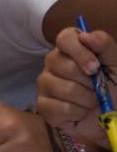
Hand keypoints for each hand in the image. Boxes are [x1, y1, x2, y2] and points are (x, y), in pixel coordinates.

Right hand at [37, 26, 116, 149]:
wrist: (113, 115)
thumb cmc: (114, 87)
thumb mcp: (116, 64)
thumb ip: (105, 46)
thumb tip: (86, 35)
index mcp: (71, 50)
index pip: (65, 38)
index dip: (80, 52)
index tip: (95, 67)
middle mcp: (53, 64)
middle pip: (63, 65)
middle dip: (88, 81)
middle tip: (97, 88)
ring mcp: (45, 85)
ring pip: (63, 88)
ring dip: (86, 98)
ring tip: (92, 102)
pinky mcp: (43, 106)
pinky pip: (59, 108)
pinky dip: (78, 113)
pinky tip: (81, 113)